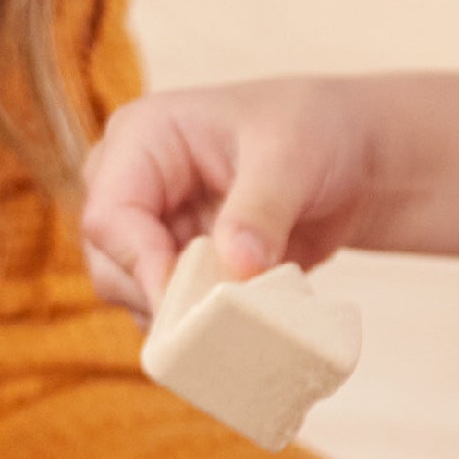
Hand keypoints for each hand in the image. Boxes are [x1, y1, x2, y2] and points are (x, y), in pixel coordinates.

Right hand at [79, 80, 383, 320]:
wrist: (348, 158)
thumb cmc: (313, 131)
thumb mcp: (293, 158)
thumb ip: (260, 210)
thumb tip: (237, 266)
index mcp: (142, 138)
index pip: (109, 215)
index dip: (141, 264)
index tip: (190, 302)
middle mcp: (133, 186)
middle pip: (111, 266)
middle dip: (164, 298)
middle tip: (225, 320)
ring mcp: (153, 231)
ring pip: (136, 297)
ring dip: (186, 317)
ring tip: (246, 316)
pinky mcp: (179, 268)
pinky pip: (171, 312)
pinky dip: (203, 326)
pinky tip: (248, 323)